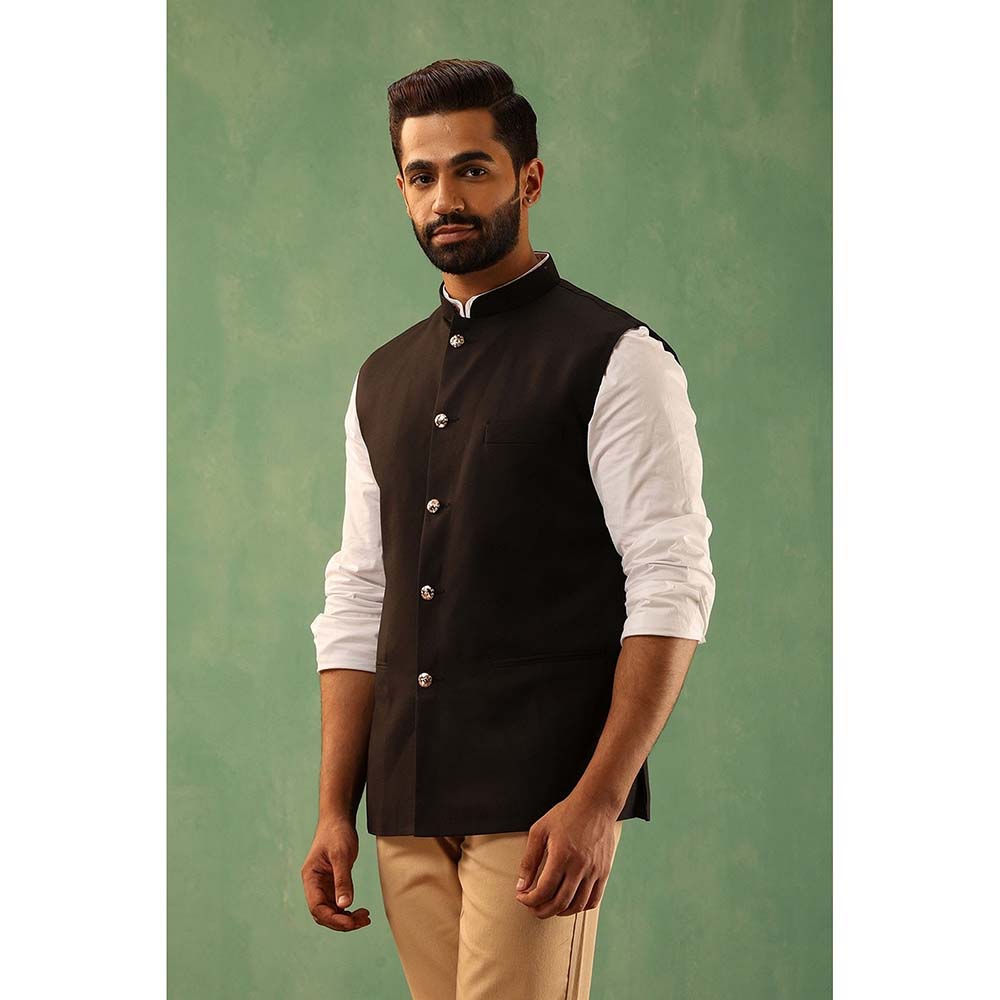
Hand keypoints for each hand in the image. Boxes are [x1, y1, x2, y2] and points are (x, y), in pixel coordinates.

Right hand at [301, 816, 371, 931]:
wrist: (338, 819)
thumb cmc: (336, 833)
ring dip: (346, 919)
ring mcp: (323, 885)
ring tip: (365, 918)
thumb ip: (342, 880)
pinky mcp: (332, 883)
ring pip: (331, 911)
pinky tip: (360, 912)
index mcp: (310, 878)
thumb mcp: (341, 855)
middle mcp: (314, 885)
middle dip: (342, 922)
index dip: (333, 919)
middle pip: (323, 914)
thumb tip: (345, 905)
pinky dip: (348, 911)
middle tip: (363, 921)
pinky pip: (338, 904)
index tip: (351, 922)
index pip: (317, 908)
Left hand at [514, 795, 618, 918]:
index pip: (544, 890)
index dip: (530, 900)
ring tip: (549, 907)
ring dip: (560, 912)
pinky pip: (593, 900)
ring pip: (577, 905)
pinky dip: (579, 907)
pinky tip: (569, 903)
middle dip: (541, 911)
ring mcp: (594, 871)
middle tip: (532, 908)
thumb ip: (529, 859)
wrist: (596, 804)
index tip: (522, 898)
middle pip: (560, 903)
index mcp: (562, 855)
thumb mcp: (540, 831)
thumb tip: (521, 885)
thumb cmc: (566, 814)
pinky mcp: (604, 872)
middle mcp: (580, 866)